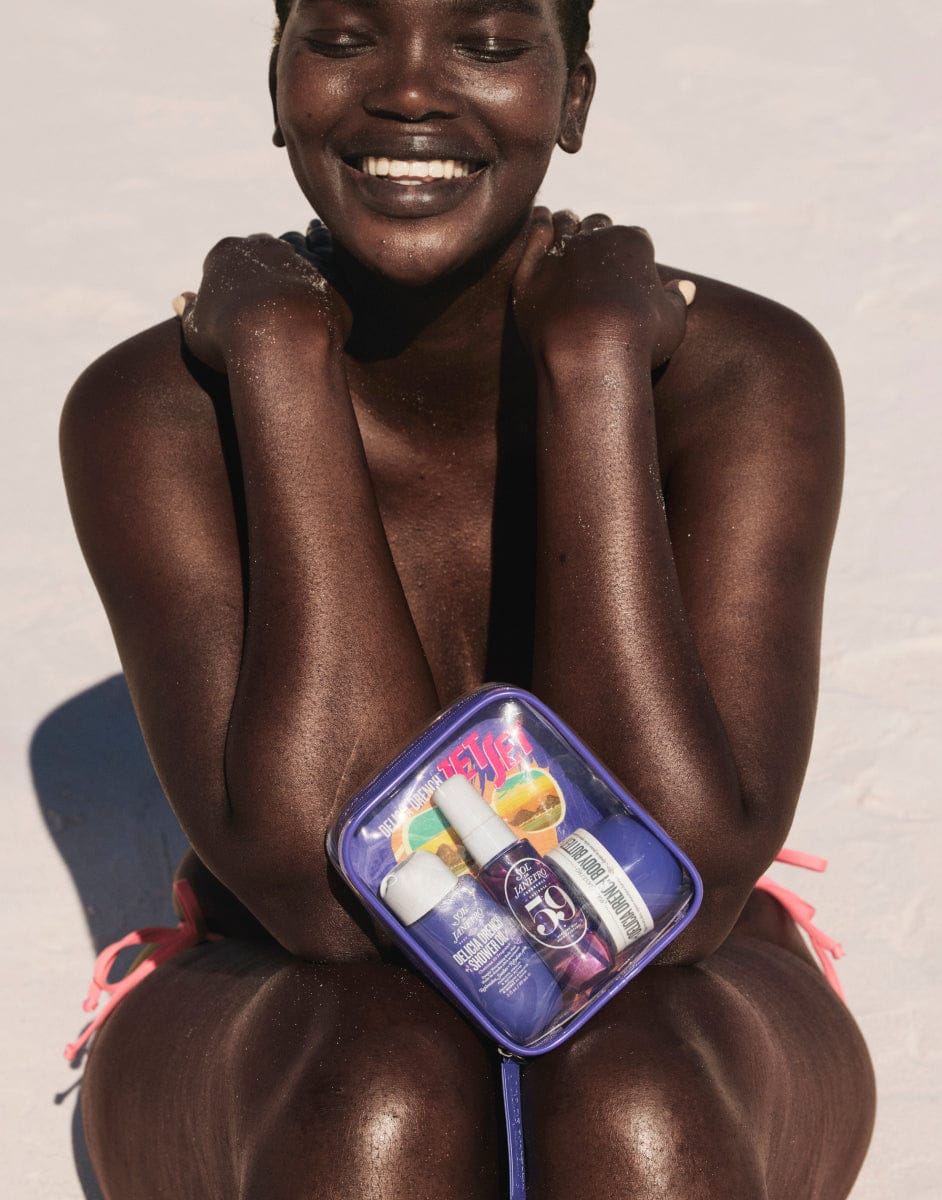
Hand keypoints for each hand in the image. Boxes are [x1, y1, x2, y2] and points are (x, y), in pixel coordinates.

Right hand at [172, 233, 351, 372]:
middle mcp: (264, 248)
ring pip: (301, 249)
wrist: (279, 342)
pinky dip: (329, 273)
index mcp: (226, 253)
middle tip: (273, 269)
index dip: (233, 271)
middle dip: (267, 258)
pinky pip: (330, 268)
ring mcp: (298, 259)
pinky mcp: (328, 277)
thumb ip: (190, 311)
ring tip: (308, 258)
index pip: (228, 255)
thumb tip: (181, 300)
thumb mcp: (197, 330)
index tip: (239, 286)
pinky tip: (332, 276)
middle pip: (264, 247)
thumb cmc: (229, 340)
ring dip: (303, 253)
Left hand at [512, 207, 694, 367]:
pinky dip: (539, 225)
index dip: (630, 252)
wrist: (592, 357)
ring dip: (566, 226)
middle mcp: (597, 240)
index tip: (626, 267)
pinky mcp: (531, 273)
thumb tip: (688, 288)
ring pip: (564, 225)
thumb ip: (678, 300)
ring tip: (565, 235)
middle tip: (594, 251)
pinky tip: (542, 221)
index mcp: (634, 243)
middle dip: (598, 235)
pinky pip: (533, 237)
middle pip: (597, 226)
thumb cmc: (640, 342)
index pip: (634, 237)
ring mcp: (561, 254)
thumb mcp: (671, 322)